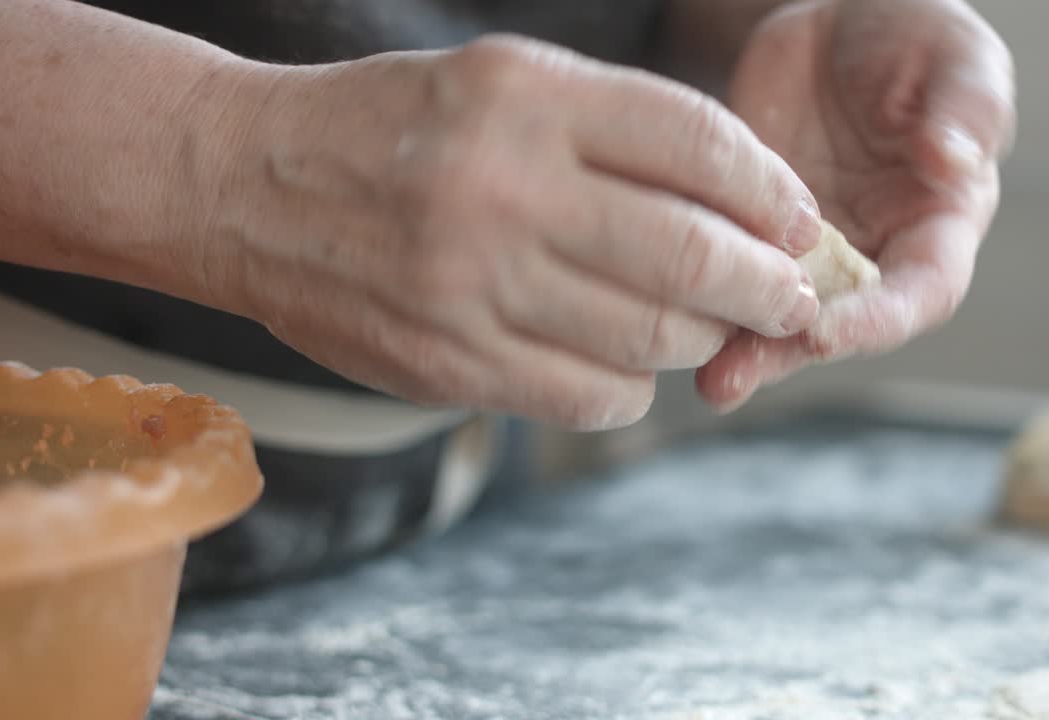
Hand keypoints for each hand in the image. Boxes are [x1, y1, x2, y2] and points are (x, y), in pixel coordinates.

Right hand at [202, 36, 823, 429]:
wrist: (248, 186)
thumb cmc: (397, 129)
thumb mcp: (502, 82)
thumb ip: (617, 129)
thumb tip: (746, 205)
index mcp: (526, 96)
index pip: (697, 142)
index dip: (772, 189)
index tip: (800, 219)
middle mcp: (504, 187)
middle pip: (691, 254)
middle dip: (770, 284)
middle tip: (793, 295)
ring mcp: (474, 284)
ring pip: (652, 337)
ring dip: (707, 339)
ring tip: (712, 327)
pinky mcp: (451, 362)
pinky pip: (592, 395)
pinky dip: (636, 386)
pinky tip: (630, 363)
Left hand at [696, 0, 1015, 409]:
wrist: (835, 23)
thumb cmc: (915, 39)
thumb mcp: (958, 58)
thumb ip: (968, 108)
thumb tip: (954, 162)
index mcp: (938, 226)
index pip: (921, 292)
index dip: (876, 320)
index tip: (826, 334)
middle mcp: (874, 253)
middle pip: (839, 324)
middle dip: (788, 352)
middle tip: (737, 371)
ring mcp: (808, 250)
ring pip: (777, 313)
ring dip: (742, 348)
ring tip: (706, 375)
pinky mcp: (751, 231)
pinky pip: (727, 270)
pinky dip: (698, 296)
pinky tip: (660, 312)